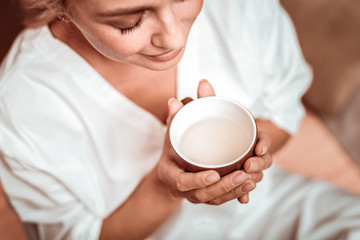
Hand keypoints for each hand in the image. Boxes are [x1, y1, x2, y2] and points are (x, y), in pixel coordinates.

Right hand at [156, 80, 260, 204]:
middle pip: (203, 194)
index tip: (214, 174)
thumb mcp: (172, 131)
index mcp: (170, 173)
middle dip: (224, 186)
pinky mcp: (207, 196)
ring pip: (215, 199)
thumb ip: (176, 115)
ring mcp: (195, 195)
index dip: (197, 180)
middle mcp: (183, 189)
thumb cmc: (172, 147)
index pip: (182, 182)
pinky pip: (221, 199)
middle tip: (242, 173)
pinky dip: (236, 194)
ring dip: (234, 191)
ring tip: (252, 179)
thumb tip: (175, 100)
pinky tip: (250, 185)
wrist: (170, 169)